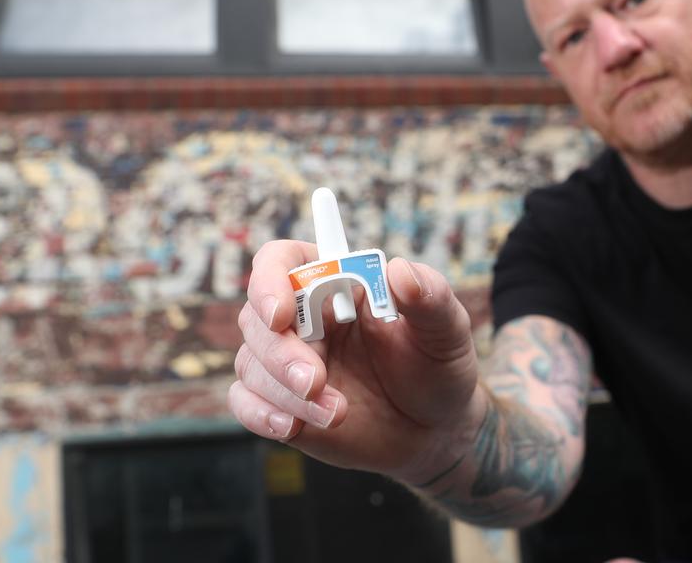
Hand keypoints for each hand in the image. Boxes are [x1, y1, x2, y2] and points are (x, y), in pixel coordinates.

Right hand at [228, 240, 484, 482]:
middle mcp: (304, 317)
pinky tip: (289, 426)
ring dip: (284, 391)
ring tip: (336, 413)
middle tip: (315, 381)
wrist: (436, 430)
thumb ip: (430, 297)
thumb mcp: (447, 329)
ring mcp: (287, 361)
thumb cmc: (438, 367)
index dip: (270, 279)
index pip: (282, 261)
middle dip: (281, 353)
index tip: (282, 312)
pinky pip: (244, 401)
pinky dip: (258, 413)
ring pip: (251, 362)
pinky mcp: (281, 401)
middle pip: (257, 316)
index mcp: (337, 283)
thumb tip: (400, 271)